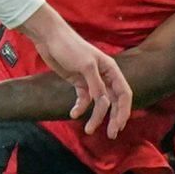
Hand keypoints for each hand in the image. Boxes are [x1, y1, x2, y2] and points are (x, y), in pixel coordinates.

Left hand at [18, 5, 131, 137]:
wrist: (50, 38)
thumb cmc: (70, 47)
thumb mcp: (85, 65)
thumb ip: (96, 85)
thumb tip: (103, 102)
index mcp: (111, 70)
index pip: (124, 94)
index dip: (124, 111)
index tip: (119, 126)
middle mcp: (104, 76)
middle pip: (114, 102)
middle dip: (113, 118)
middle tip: (111, 135)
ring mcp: (91, 80)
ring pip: (99, 104)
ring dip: (95, 117)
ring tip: (88, 130)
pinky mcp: (79, 82)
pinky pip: (84, 100)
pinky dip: (80, 108)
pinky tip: (73, 114)